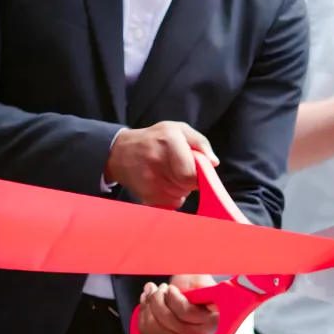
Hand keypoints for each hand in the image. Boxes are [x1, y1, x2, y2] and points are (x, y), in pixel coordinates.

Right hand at [104, 121, 219, 208]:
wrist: (119, 152)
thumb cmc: (155, 139)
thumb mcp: (178, 130)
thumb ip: (200, 143)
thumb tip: (214, 163)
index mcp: (168, 140)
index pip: (191, 172)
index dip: (197, 173)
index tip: (195, 168)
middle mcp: (157, 161)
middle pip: (188, 185)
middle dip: (190, 180)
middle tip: (181, 169)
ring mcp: (149, 181)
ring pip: (181, 195)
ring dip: (181, 188)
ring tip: (169, 175)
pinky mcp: (146, 196)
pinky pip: (172, 203)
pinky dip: (172, 196)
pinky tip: (163, 184)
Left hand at [137, 274, 219, 333]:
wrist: (195, 308)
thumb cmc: (199, 292)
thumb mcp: (203, 282)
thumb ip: (199, 282)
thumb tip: (190, 285)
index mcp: (211, 319)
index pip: (186, 312)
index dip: (174, 298)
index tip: (170, 288)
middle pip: (168, 320)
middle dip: (157, 299)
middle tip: (159, 288)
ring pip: (154, 326)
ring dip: (148, 305)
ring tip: (151, 291)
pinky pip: (146, 332)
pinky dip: (143, 314)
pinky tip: (146, 302)